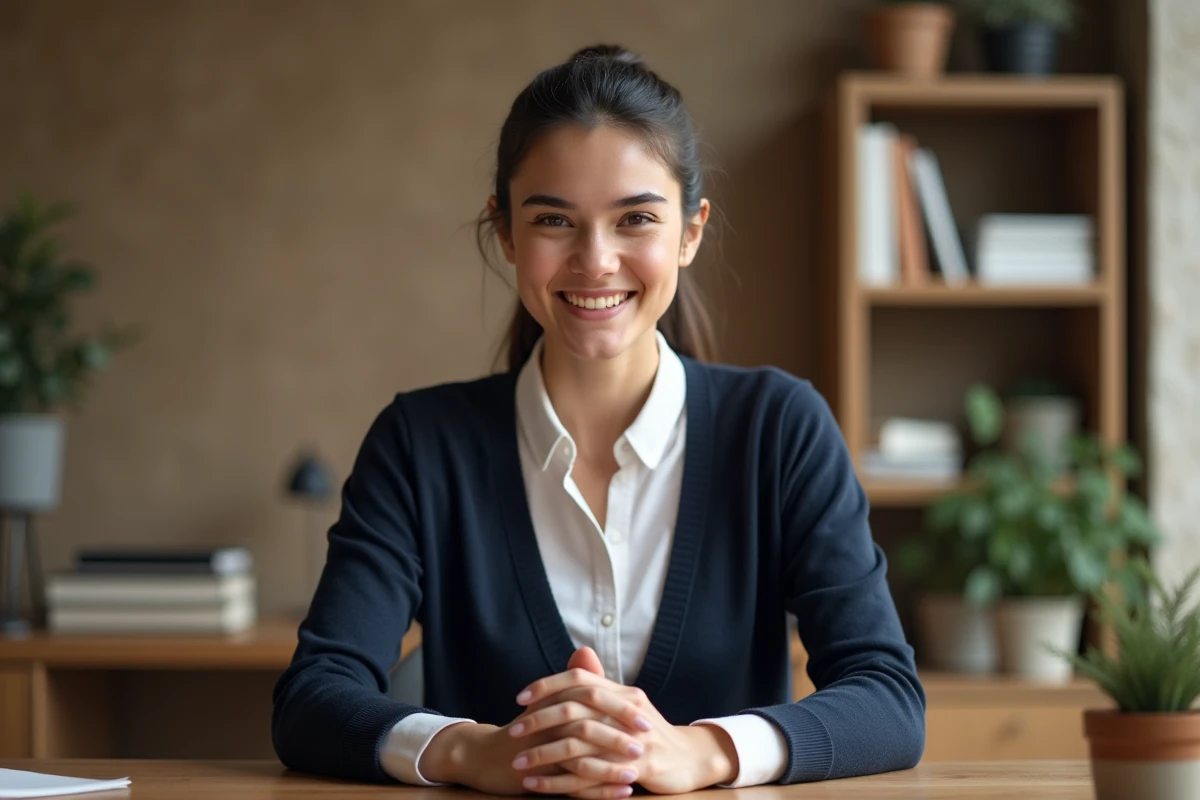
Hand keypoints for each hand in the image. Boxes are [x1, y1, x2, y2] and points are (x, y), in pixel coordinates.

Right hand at [419, 649, 640, 796]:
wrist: (485, 756)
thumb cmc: (523, 728)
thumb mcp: (545, 701)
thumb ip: (570, 680)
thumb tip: (586, 651)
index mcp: (552, 706)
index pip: (590, 701)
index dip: (620, 709)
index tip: (647, 716)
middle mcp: (547, 727)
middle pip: (587, 728)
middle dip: (620, 736)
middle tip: (648, 741)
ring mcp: (541, 753)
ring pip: (581, 760)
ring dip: (612, 767)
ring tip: (638, 771)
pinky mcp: (537, 777)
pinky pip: (572, 786)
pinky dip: (599, 790)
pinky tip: (623, 791)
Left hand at [512, 652, 739, 794]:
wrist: (689, 758)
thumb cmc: (648, 732)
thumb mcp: (627, 704)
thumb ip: (600, 685)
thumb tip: (577, 656)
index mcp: (622, 693)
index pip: (579, 680)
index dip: (547, 685)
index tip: (520, 697)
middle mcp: (627, 711)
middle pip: (574, 710)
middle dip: (539, 721)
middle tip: (514, 732)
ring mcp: (633, 741)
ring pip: (579, 746)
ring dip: (544, 756)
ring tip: (519, 764)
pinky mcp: (637, 769)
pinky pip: (592, 777)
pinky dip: (561, 782)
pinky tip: (539, 786)